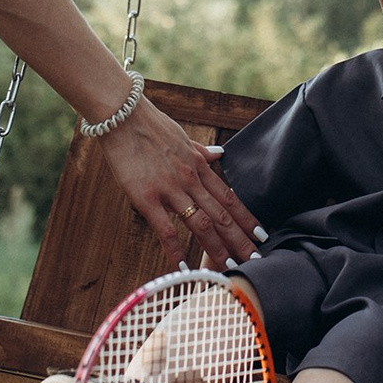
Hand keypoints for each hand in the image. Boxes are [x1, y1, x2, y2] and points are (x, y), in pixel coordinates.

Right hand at [96, 100, 260, 263]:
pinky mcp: (147, 198)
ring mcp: (170, 189)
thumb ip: (201, 150)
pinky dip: (175, 250)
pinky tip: (183, 266)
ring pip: (201, 224)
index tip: (260, 234)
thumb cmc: (149, 124)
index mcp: (198, 166)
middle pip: (221, 215)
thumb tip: (220, 154)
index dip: (245, 218)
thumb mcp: (182, 136)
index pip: (228, 197)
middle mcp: (190, 179)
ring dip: (217, 248)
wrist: (122, 114)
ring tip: (231, 268)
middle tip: (257, 259)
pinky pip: (166, 229)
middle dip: (240, 239)